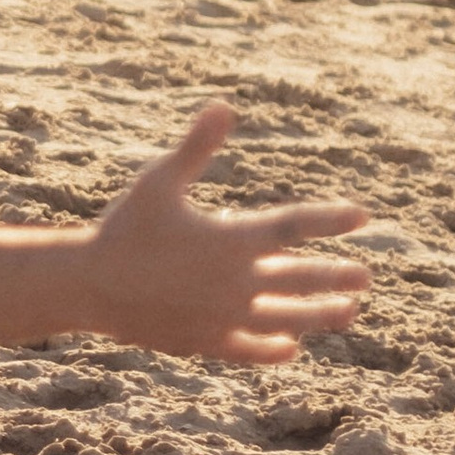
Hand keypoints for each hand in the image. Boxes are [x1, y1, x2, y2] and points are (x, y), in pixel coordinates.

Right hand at [84, 105, 367, 363]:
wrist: (89, 285)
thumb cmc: (123, 227)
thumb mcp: (159, 181)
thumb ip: (196, 147)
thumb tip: (223, 105)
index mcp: (230, 239)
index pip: (294, 226)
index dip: (329, 219)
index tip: (360, 216)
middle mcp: (235, 282)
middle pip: (301, 278)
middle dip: (336, 276)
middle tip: (365, 276)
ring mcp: (222, 316)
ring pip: (286, 318)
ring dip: (320, 316)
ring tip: (349, 313)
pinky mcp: (204, 341)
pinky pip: (247, 349)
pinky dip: (270, 349)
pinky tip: (289, 348)